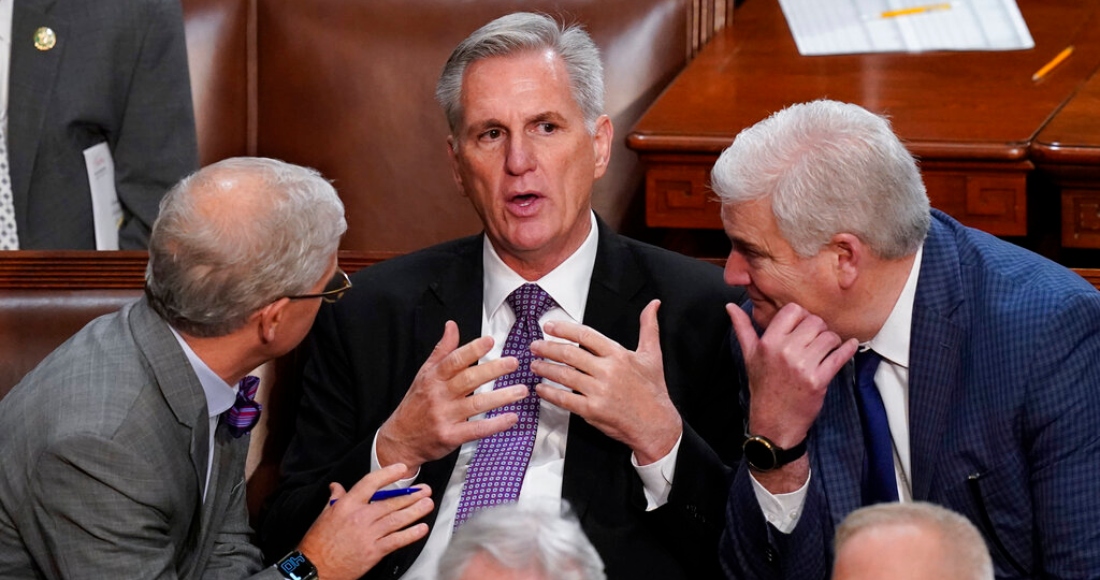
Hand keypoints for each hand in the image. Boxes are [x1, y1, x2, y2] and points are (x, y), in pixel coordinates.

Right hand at [298, 464, 433, 579]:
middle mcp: (360, 517)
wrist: (315, 568)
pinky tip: (421, 528)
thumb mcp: (324, 515)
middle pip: (391, 502)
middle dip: (411, 496)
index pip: (370, 483)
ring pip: (397, 520)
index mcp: (347, 505)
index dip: (388, 474)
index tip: (401, 468)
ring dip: (416, 511)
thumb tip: (337, 487)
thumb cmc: (318, 543)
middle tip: (425, 490)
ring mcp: (369, 535)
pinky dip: (411, 534)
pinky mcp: (374, 552)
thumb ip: (335, 498)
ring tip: (428, 504)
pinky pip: (397, 540)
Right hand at [376, 321, 526, 476]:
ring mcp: (445, 416)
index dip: (472, 349)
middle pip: (468, 380)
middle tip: (513, 363)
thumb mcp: (424, 374)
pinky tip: (511, 418)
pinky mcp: (450, 436)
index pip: (454, 360)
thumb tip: (452, 326)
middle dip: (493, 370)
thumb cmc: (416, 404)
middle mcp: (439, 395)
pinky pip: (477, 430)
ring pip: (477, 404)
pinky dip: (496, 424)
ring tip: (521, 390)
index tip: (490, 341)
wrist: (400, 439)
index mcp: (433, 378)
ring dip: (501, 397)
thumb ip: (441, 350)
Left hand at [530, 300, 681, 464]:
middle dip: (548, 348)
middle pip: (569, 354)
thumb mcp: (653, 355)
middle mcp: (607, 371)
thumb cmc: (652, 390)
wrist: (656, 423)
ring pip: (564, 375)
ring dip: (545, 369)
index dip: (564, 329)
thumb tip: (653, 304)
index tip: (549, 327)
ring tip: (534, 365)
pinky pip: (565, 399)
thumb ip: (649, 327)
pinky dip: (550, 393)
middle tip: (535, 346)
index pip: (585, 336)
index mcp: (618, 355)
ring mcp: (599, 391)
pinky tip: (541, 388)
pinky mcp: (592, 410)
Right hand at [729, 302, 856, 447]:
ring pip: (829, 337)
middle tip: (817, 339)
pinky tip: (849, 346)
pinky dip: (847, 349)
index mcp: (768, 342)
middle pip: (815, 322)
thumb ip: (742, 328)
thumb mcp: (749, 356)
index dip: (802, 316)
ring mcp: (802, 366)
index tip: (803, 326)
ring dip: (832, 341)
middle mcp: (785, 351)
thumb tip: (730, 307)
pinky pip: (839, 356)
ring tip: (826, 348)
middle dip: (820, 328)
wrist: (774, 421)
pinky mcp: (818, 380)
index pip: (793, 310)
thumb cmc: (763, 387)